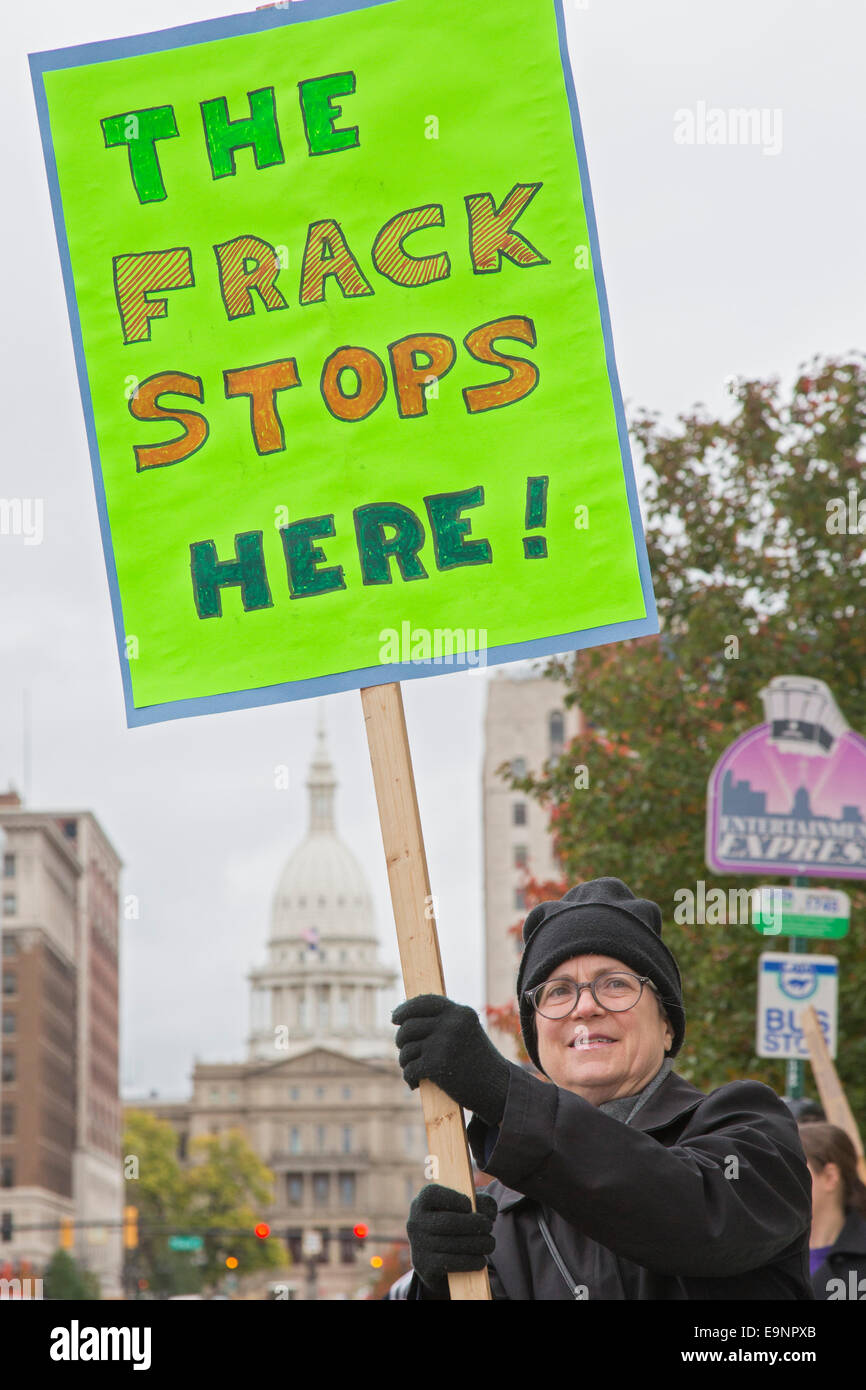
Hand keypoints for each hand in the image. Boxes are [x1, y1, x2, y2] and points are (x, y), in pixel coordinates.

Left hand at [392, 994, 510, 1123]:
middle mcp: (452, 1023)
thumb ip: (444, 1022)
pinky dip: (409, 1078)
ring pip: (406, 1049)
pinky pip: (409, 1068)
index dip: (406, 1009)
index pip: (425, 1002)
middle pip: (408, 1026)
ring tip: (413, 1069)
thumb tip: (406, 1019)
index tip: (395, 1018)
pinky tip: (415, 1084)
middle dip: (401, 1041)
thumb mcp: (467, 1032)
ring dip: (405, 1061)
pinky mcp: (437, 1065)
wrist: (498, 1089)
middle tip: (406, 1053)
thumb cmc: (479, 1062)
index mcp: (460, 1012)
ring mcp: (443, 1043)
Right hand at [407, 1184, 496, 1296]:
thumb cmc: (455, 1226)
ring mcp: (418, 1246)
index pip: (432, 1194)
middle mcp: (415, 1223)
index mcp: (421, 1202)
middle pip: (447, 1221)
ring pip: (452, 1244)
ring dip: (477, 1244)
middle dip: (474, 1224)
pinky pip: (450, 1263)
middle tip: (489, 1226)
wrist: (437, 1262)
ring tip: (490, 1244)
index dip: (453, 1198)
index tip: (469, 1205)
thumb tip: (489, 1213)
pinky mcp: (424, 1267)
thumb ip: (480, 1203)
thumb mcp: (464, 1209)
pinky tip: (481, 1260)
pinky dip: (470, 1261)